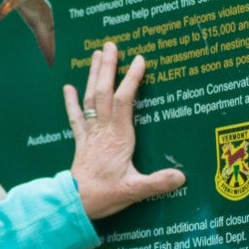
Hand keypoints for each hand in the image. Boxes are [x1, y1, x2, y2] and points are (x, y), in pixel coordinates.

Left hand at [66, 42, 185, 220]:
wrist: (74, 203)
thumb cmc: (104, 195)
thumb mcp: (134, 190)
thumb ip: (157, 182)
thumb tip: (181, 176)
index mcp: (119, 137)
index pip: (124, 101)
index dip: (131, 79)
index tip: (139, 60)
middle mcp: (103, 130)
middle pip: (104, 92)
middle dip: (108, 67)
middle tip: (111, 45)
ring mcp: (90, 134)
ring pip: (91, 98)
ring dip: (93, 75)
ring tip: (96, 54)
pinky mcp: (81, 142)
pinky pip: (75, 117)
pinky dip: (71, 102)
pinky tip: (67, 87)